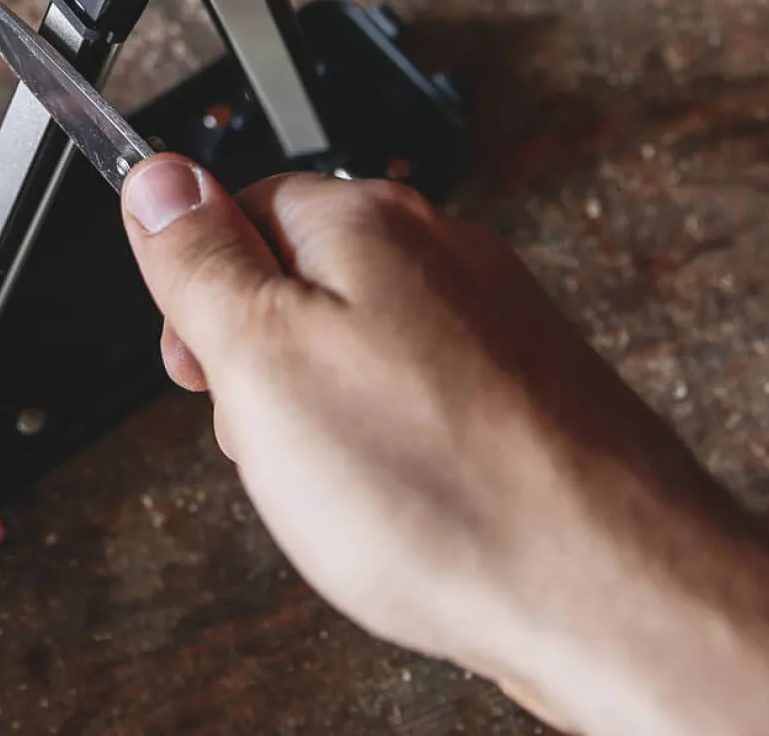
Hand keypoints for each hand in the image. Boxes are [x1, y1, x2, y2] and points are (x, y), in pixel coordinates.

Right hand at [119, 156, 768, 735]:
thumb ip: (199, 259)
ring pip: (356, 351)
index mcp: (366, 222)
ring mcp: (491, 322)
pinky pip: (417, 403)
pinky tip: (402, 502)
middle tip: (270, 437)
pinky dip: (391, 449)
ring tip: (344, 485)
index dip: (198, 293)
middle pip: (297, 281)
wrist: (611, 589)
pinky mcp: (523, 390)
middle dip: (262, 365)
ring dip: (323, 416)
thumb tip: (157, 179)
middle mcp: (440, 253)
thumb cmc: (441, 485)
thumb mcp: (260, 359)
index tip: (197, 363)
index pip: (237, 208)